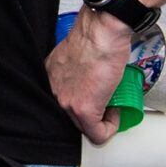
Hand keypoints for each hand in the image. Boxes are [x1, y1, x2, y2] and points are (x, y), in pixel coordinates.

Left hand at [47, 6, 132, 144]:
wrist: (102, 32)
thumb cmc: (95, 36)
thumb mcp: (76, 56)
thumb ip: (75, 70)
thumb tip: (87, 77)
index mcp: (50, 78)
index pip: (61, 102)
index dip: (80, 104)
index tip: (94, 101)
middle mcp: (53, 91)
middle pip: (71, 118)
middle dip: (91, 115)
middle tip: (106, 106)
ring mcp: (66, 102)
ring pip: (84, 127)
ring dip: (101, 121)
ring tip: (112, 107)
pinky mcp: (83, 110)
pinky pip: (97, 134)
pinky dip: (110, 129)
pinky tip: (115, 116)